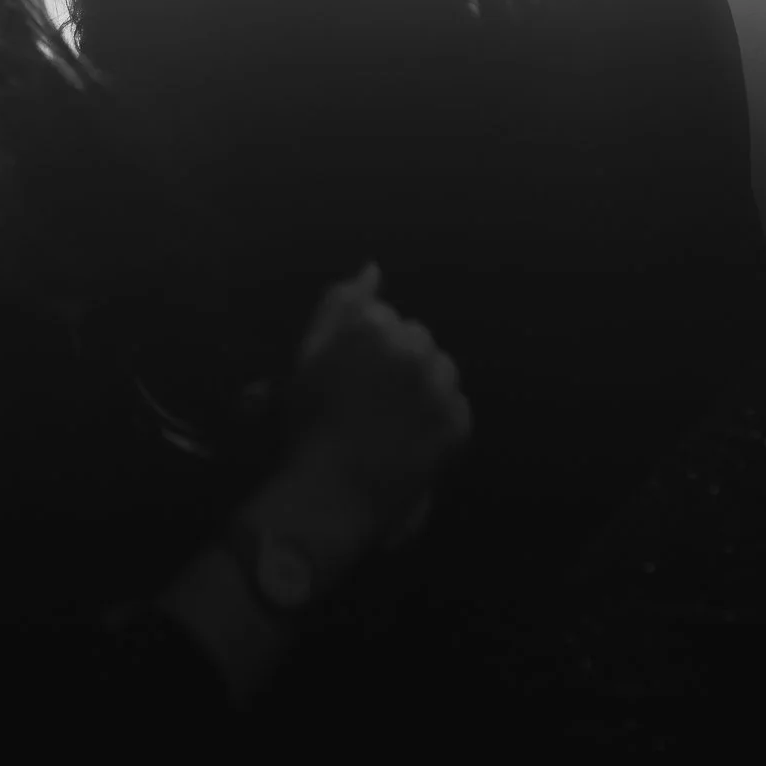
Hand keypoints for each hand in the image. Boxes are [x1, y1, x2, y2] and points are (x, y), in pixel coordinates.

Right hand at [284, 262, 470, 542]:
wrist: (330, 496)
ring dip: (421, 385)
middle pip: (413, 337)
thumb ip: (339, 305)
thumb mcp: (307, 358)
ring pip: (438, 368)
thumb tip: (374, 268)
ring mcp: (439, 384)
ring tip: (393, 419)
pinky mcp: (458, 420)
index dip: (361, 347)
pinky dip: (437, 416)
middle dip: (396, 360)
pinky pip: (454, 404)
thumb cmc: (307, 427)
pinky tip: (410, 437)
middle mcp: (411, 345)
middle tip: (369, 400)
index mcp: (370, 324)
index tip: (347, 377)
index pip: (379, 317)